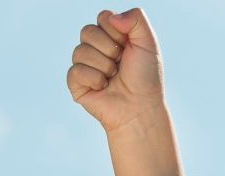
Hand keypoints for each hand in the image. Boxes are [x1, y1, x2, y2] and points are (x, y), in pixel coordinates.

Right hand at [68, 8, 167, 134]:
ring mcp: (84, 65)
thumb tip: (111, 18)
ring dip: (104, 66)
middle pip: (87, 31)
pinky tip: (103, 87)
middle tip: (120, 64)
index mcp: (111, 36)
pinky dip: (94, 79)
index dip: (116, 32)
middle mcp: (96, 48)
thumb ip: (136, 18)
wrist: (140, 107)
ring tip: (114, 77)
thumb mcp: (148, 43)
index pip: (103, 18)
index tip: (128, 47)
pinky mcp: (76, 83)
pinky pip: (75, 70)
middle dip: (109, 49)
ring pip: (80, 51)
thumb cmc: (145, 77)